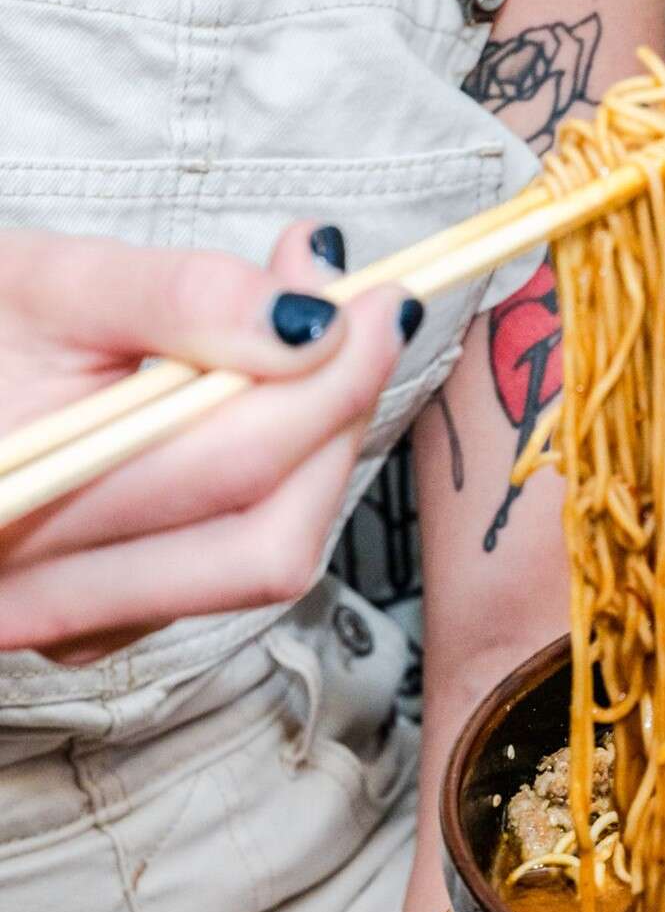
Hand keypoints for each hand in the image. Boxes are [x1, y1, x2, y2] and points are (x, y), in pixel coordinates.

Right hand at [0, 223, 415, 657]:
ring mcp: (65, 627)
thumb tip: (317, 326)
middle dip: (336, 417)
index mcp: (18, 503)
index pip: (235, 465)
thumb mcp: (43, 283)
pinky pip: (222, 569)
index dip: (333, 381)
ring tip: (303, 348)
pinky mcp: (88, 628)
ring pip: (261, 561)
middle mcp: (35, 599)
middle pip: (268, 533)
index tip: (381, 302)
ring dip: (311, 453)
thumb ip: (181, 299)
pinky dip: (266, 489)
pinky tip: (246, 408)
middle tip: (361, 317)